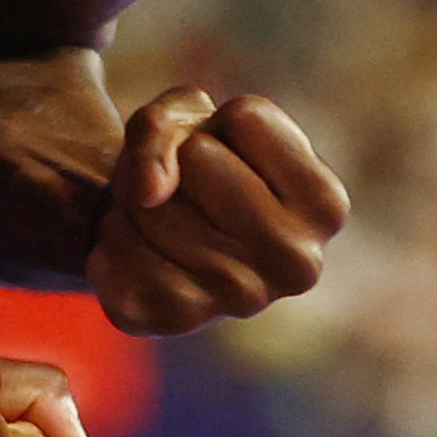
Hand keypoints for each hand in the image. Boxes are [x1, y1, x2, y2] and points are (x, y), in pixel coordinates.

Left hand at [86, 89, 350, 335]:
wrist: (158, 233)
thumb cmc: (194, 165)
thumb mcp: (188, 114)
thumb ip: (164, 122)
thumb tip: (149, 193)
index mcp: (326, 206)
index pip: (245, 116)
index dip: (219, 120)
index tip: (227, 152)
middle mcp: (298, 264)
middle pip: (196, 158)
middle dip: (173, 158)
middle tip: (181, 184)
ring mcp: (240, 301)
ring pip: (149, 205)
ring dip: (133, 198)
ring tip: (157, 215)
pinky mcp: (174, 321)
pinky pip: (116, 252)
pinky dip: (110, 238)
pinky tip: (134, 248)